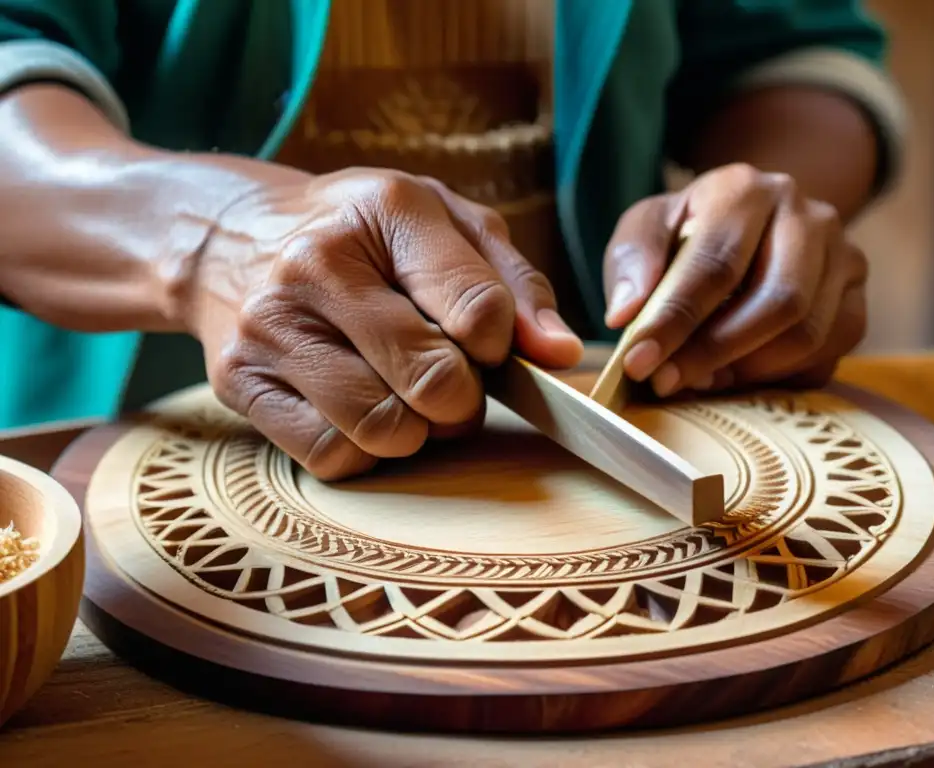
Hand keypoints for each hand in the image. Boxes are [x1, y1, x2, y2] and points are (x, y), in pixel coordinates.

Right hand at [183, 168, 582, 479]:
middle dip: (463, 398)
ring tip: (401, 393)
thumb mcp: (444, 224)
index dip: (500, 347)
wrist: (231, 238)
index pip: (480, 313)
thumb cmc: (360, 234)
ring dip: (414, 430)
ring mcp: (271, 329)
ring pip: (385, 430)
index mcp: (385, 212)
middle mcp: (317, 267)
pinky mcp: (239, 383)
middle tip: (448, 379)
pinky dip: (363, 450)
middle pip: (437, 383)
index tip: (483, 344)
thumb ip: (514, 284)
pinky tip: (358, 410)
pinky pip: (332, 457)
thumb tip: (562, 354)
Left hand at [602, 163, 867, 395]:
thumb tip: (627, 315)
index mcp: (746, 189)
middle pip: (778, 302)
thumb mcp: (646, 229)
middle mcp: (808, 215)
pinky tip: (736, 375)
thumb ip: (632, 262)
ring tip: (699, 379)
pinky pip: (826, 356)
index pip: (716, 264)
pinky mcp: (856, 297)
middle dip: (715, 352)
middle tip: (667, 382)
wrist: (748, 224)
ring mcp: (843, 255)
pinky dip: (777, 378)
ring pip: (808, 334)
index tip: (637, 361)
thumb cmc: (686, 233)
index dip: (675, 319)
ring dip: (747, 370)